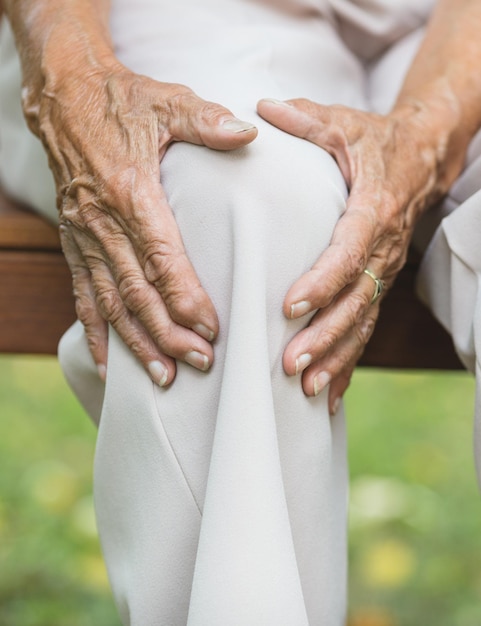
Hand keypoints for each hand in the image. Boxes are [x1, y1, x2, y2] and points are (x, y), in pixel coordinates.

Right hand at [27, 65, 256, 384]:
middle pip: (137, 291)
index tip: (212, 329)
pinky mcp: (74, 244)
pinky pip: (82, 297)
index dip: (185, 297)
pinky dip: (96, 334)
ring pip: (110, 303)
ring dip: (137, 343)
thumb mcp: (168, 100)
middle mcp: (102, 222)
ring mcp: (84, 237)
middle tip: (201, 364)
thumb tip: (248, 133)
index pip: (160, 257)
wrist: (65, 97)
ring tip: (165, 378)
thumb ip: (206, 121)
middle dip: (169, 333)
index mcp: (130, 191)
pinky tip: (108, 366)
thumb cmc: (123, 101)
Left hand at [257, 97, 450, 412]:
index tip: (289, 306)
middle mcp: (382, 248)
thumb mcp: (342, 123)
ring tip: (306, 387)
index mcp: (371, 209)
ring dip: (336, 356)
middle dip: (324, 335)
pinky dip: (349, 361)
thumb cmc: (375, 141)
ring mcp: (384, 269)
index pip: (347, 252)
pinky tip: (329, 394)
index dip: (321, 281)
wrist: (424, 155)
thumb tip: (258, 109)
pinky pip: (366, 326)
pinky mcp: (380, 282)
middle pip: (355, 300)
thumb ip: (304, 120)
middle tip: (290, 365)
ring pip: (363, 321)